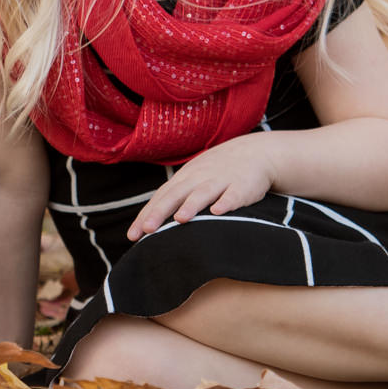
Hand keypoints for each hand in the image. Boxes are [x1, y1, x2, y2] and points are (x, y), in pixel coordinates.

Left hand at [126, 135, 274, 240]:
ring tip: (180, 219)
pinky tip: (218, 212)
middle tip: (147, 229)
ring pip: (203, 192)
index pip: (160, 197)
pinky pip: (233, 194)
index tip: (132, 235)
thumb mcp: (193, 180)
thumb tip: (151, 224)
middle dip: (160, 211)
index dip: (146, 215)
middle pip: (176, 194)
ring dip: (191, 205)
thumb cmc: (216, 172)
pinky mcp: (243, 185)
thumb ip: (176, 199)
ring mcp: (220, 180)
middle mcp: (198, 178)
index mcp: (184, 179)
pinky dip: (226, 202)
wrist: (254, 153)